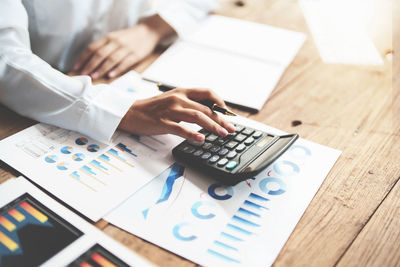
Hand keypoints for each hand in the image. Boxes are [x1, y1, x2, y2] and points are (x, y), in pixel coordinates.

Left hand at [73, 15, 174, 78]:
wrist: (148, 32)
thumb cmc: (129, 37)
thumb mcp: (115, 37)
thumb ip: (104, 46)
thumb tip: (90, 60)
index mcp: (109, 38)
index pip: (93, 48)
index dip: (84, 58)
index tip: (77, 67)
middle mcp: (116, 42)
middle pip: (100, 54)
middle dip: (90, 65)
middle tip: (84, 74)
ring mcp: (126, 48)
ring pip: (111, 59)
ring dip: (101, 68)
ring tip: (94, 76)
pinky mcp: (136, 55)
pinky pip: (125, 63)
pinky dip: (117, 69)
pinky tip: (110, 75)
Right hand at [118, 88, 235, 141]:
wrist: (129, 112)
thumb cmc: (153, 108)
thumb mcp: (173, 101)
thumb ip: (190, 104)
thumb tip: (210, 112)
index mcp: (182, 92)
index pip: (207, 92)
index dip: (221, 102)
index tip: (228, 114)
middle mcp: (178, 98)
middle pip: (206, 107)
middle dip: (221, 119)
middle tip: (231, 129)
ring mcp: (170, 110)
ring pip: (197, 116)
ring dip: (212, 126)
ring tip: (222, 134)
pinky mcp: (162, 122)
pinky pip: (180, 128)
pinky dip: (192, 134)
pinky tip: (201, 139)